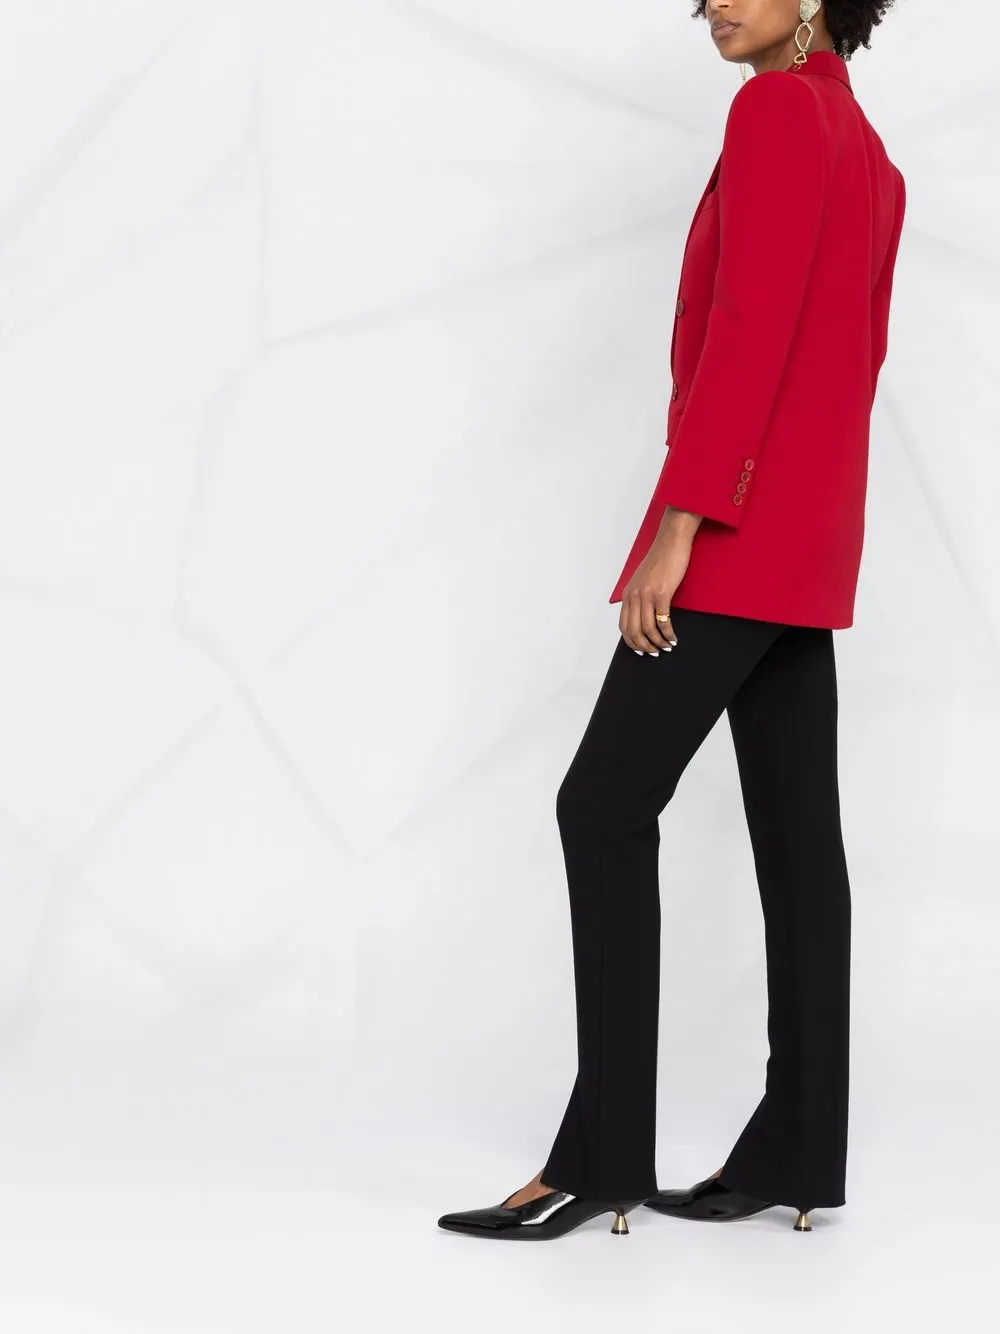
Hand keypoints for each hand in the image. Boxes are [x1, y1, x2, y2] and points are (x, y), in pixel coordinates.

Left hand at [618, 508, 700, 653]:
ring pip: (647, 628)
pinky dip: (668, 633)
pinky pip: (662, 620)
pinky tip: (673, 638)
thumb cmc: (661, 560)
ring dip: (657, 642)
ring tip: (666, 647)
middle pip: (634, 631)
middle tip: (655, 653)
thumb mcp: (643, 580)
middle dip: (644, 646)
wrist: (671, 542)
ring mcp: (647, 594)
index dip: (631, 642)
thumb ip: (641, 596)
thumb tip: (644, 616)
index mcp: (628, 594)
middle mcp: (634, 596)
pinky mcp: (662, 592)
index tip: (641, 650)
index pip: (623, 626)